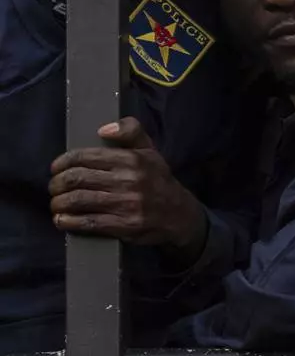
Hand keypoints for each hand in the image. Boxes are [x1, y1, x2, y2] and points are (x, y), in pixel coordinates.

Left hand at [49, 117, 207, 259]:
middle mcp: (129, 181)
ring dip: (58, 203)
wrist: (179, 215)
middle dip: (57, 183)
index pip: (85, 157)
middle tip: (54, 187)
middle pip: (76, 179)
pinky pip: (86, 222)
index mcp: (132, 159)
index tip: (56, 168)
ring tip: (56, 203)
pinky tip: (62, 220)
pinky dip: (67, 221)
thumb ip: (131, 131)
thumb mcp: (150, 150)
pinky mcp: (123, 226)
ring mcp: (126, 204)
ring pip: (77, 200)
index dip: (63, 162)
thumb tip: (103, 129)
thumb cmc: (157, 180)